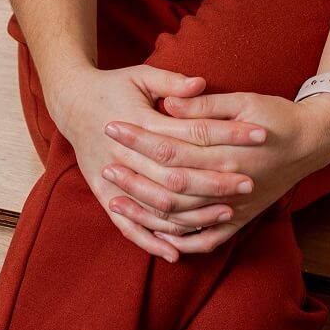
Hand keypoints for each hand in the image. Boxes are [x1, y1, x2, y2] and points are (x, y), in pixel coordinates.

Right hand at [50, 64, 271, 263]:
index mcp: (139, 123)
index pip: (191, 133)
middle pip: (178, 176)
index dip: (226, 135)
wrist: (72, 104)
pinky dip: (153, 242)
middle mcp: (126, 157)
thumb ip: (171, 82)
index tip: (257, 136)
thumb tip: (201, 84)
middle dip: (216, 181)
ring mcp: (114, 180)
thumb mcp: (141, 76)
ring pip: (158, 207)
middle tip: (249, 183)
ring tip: (227, 213)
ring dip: (193, 214)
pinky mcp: (105, 197)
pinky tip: (177, 252)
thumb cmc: (113, 86)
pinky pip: (130, 227)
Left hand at [104, 89, 329, 254]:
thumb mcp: (244, 100)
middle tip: (106, 165)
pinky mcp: (239, 219)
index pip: (172, 145)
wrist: (311, 143)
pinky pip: (204, 239)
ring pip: (182, 216)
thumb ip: (205, 104)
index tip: (113, 126)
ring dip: (147, 210)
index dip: (140, 137)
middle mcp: (229, 182)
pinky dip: (178, 241)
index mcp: (228, 149)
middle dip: (134, 175)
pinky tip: (154, 236)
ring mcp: (235, 206)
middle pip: (170, 184)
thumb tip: (167, 102)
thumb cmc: (276, 115)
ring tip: (116, 200)